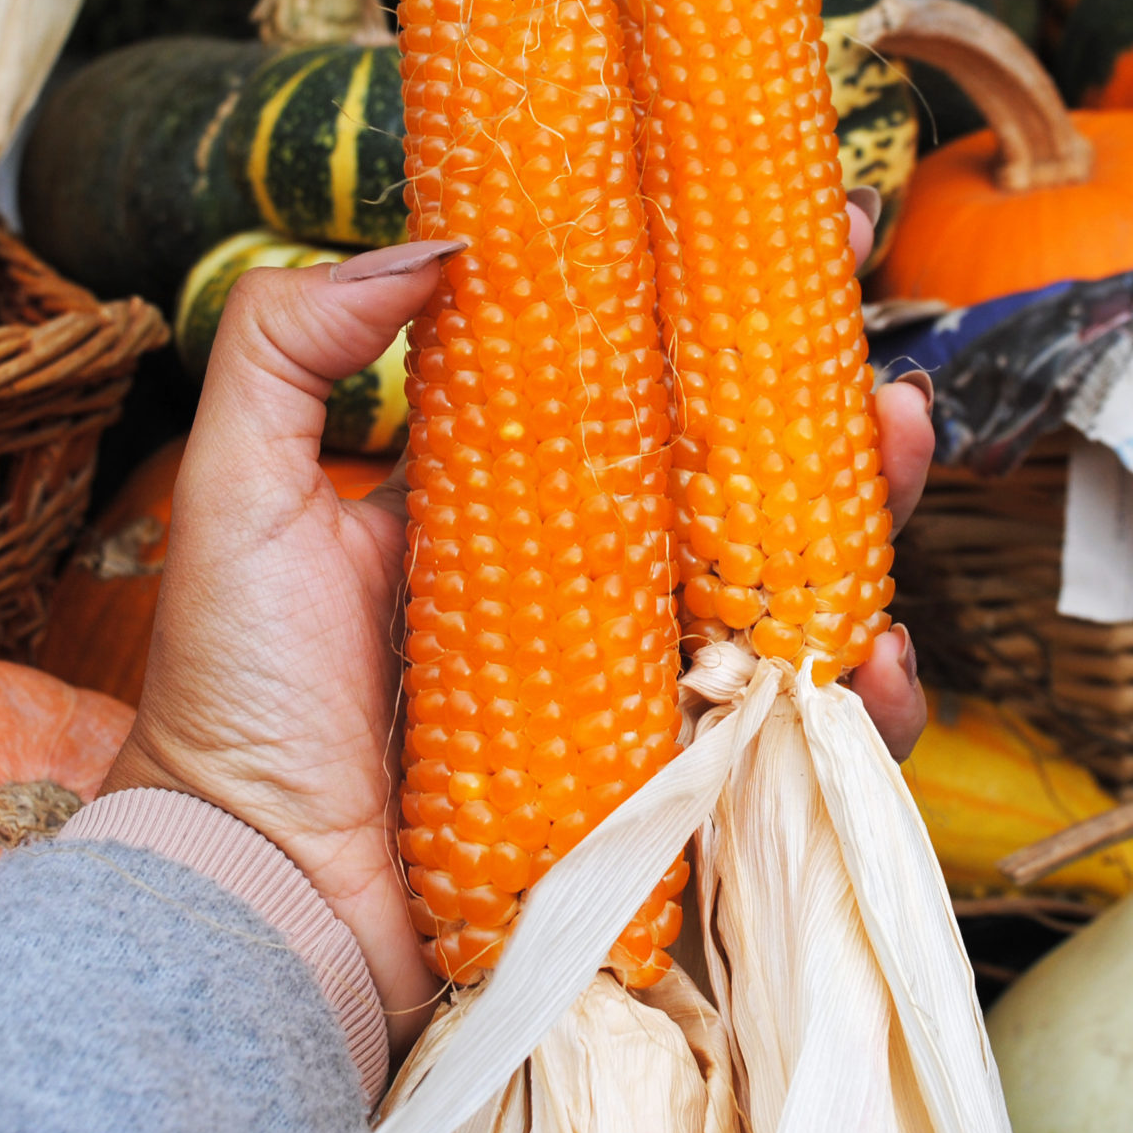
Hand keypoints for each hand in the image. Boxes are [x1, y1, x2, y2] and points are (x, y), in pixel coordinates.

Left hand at [102, 196, 933, 1052]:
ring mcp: (636, 688)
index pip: (637, 386)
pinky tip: (877, 659)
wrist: (256, 896)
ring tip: (899, 457)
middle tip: (880, 364)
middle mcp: (586, 586)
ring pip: (787, 596)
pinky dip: (860, 702)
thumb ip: (291, 346)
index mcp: (505, 501)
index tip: (803, 236)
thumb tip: (439, 241)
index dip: (718, 315)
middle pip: (738, 484)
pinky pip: (790, 739)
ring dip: (867, 527)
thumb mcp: (239, 494)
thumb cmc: (234, 702)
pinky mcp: (670, 789)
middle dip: (829, 415)